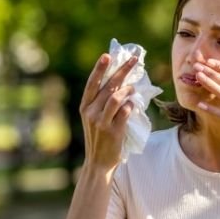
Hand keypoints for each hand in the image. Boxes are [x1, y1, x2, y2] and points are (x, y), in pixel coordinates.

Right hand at [79, 52, 137, 170]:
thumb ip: (102, 102)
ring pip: (116, 98)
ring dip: (128, 90)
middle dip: (122, 71)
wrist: (98, 163)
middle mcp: (90, 112)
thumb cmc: (99, 138)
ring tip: (133, 88)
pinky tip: (133, 105)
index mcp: (84, 107)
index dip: (99, 68)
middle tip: (134, 60)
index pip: (92, 83)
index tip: (108, 55)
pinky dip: (130, 105)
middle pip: (108, 86)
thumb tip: (120, 82)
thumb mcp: (94, 118)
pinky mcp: (113, 131)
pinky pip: (125, 112)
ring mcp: (101, 122)